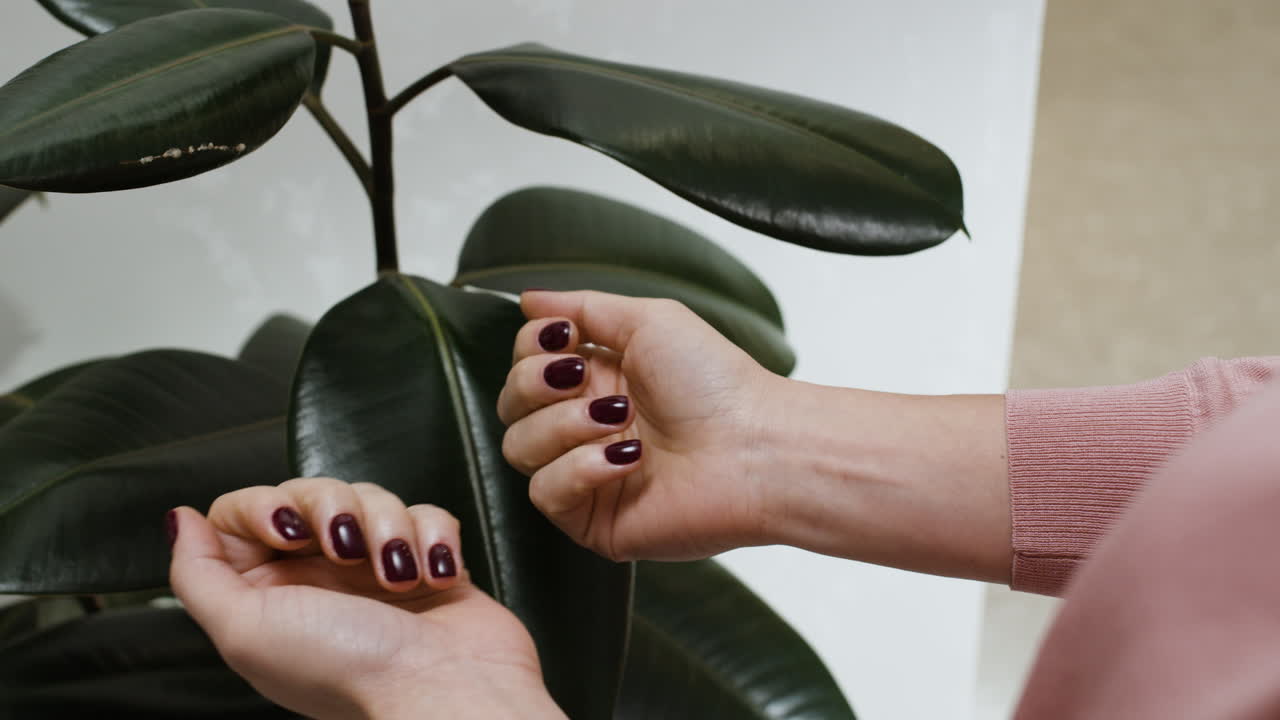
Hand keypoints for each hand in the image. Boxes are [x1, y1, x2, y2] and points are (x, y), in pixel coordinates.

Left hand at [167, 478, 565, 719]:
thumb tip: (181, 520)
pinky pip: (425, 513)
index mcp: (267, 593)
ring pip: (372, 497)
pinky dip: (431, 536)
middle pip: (311, 493)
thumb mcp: (245, 630)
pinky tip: (433, 572)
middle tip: (346, 548)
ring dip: (388, 526)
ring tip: (397, 574)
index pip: (244, 513)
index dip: (265, 507)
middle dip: (333, 507)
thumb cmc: (349, 670)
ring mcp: (376, 567)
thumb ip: (197, 575)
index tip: (287, 529)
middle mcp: (318, 577)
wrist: (444, 687)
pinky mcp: (428, 560)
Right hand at [497, 290, 781, 560]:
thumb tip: (528, 298)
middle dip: (537, 384)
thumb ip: (583, 307)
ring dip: (563, 425)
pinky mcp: (592, 519)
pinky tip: (628, 459)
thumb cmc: (717, 383)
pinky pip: (546, 493)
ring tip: (619, 418)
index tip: (563, 340)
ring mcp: (586, 475)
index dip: (531, 350)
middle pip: (510, 404)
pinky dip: (580, 468)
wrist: (757, 448)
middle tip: (584, 378)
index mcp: (597, 379)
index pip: (524, 363)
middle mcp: (585, 426)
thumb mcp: (650, 321)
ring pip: (518, 448)